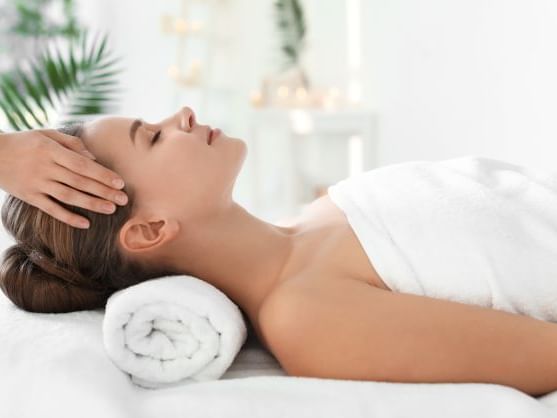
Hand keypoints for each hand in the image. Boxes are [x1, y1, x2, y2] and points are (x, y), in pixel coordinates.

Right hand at [0, 129, 128, 228]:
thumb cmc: (24, 142)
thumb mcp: (46, 134)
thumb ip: (71, 143)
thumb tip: (94, 157)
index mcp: (51, 150)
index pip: (82, 165)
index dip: (102, 175)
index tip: (120, 182)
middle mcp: (45, 168)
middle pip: (80, 182)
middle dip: (104, 191)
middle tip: (124, 199)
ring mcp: (37, 184)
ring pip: (68, 197)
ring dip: (91, 204)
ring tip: (111, 209)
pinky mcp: (29, 197)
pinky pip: (51, 209)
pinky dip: (68, 217)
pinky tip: (85, 224)